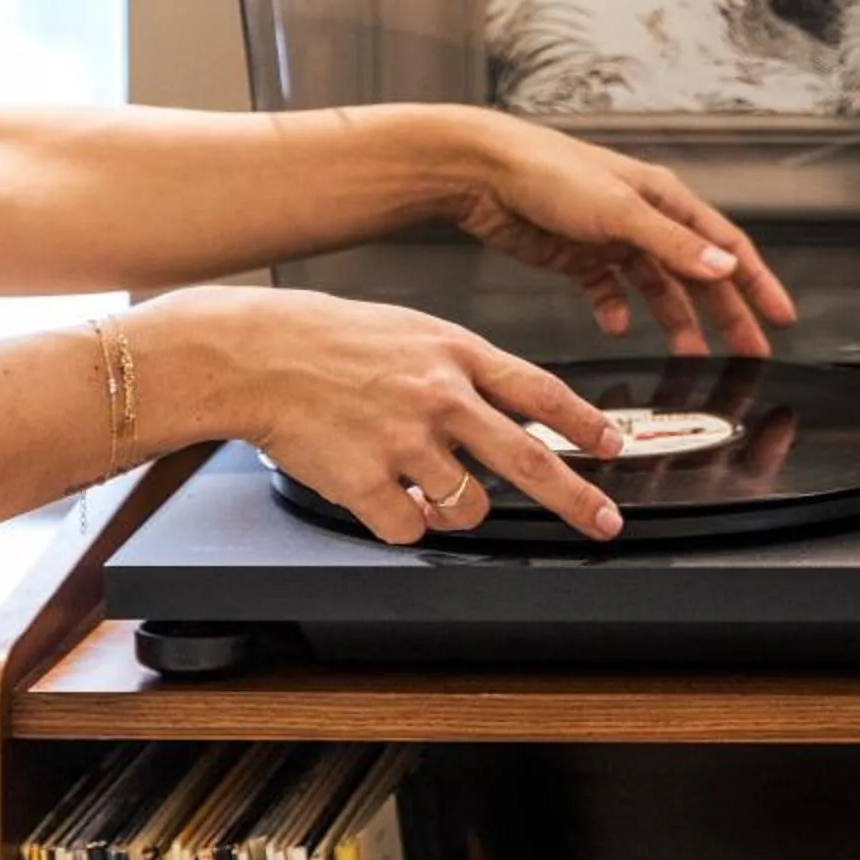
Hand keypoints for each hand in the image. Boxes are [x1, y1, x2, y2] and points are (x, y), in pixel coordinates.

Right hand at [144, 287, 631, 544]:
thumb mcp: (409, 331)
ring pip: (470, 506)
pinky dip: (400, 521)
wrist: (245, 353)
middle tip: (606, 524)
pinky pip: (409, 528)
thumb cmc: (321, 339)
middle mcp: (440, 397)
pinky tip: (378, 492)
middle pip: (529, 461)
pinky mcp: (366, 481)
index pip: (541, 392)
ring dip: (456, 510)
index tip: (614, 448)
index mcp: (454, 354)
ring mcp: (404, 440)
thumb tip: (510, 405)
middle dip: (578, 499)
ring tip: (422, 484)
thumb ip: (462, 368)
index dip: (585, 425)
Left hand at [440, 110, 797, 357]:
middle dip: (726, 315)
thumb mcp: (619, 210)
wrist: (479, 172)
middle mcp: (645, 220)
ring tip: (689, 355)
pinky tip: (617, 326)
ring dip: (676, 322)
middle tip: (749, 351)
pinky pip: (610, 293)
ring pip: (658, 289)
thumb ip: (674, 244)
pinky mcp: (579, 258)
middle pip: (698, 275)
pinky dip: (617, 312)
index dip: (758, 284)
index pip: (727, 247)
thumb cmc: (547, 171)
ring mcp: (612, 240)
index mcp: (666, 201)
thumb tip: (724, 269)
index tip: (781, 317)